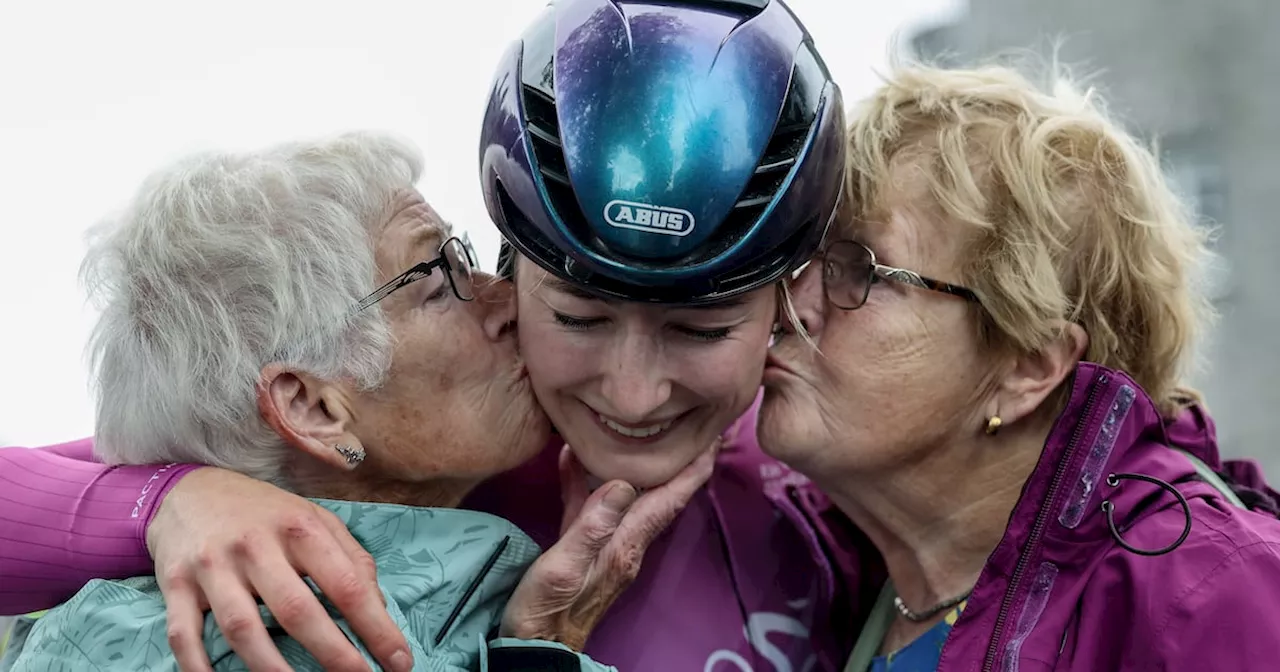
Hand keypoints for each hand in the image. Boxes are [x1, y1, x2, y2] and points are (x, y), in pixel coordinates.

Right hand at [147, 467, 412, 671]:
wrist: (190, 491)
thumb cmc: (265, 514)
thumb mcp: (315, 520)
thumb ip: (351, 559)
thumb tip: (380, 609)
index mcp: (299, 527)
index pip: (345, 584)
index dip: (375, 627)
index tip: (398, 660)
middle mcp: (254, 545)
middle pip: (296, 610)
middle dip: (333, 654)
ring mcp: (212, 566)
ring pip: (242, 629)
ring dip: (273, 669)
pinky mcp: (175, 584)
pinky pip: (184, 635)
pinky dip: (200, 667)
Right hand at [499, 441, 717, 649]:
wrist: (535, 647)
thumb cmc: (546, 609)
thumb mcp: (563, 566)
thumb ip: (591, 526)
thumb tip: (623, 483)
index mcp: (625, 545)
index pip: (668, 501)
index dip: (692, 471)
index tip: (712, 439)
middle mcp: (624, 544)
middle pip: (659, 496)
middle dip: (677, 462)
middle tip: (689, 426)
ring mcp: (607, 547)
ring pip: (629, 498)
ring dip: (638, 468)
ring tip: (645, 434)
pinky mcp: (585, 549)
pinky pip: (593, 508)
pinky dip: (587, 482)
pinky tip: (572, 458)